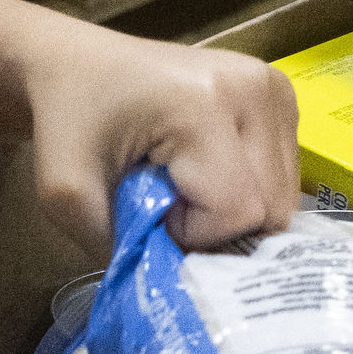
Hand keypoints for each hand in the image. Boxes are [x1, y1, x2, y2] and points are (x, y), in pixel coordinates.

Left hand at [22, 26, 299, 252]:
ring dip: (238, 210)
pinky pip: (284, 173)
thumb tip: (176, 291)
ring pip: (285, 195)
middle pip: (273, 208)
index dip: (196, 233)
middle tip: (171, 206)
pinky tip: (209, 170)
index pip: (238, 210)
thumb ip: (121, 248)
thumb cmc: (68, 123)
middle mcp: (254, 88)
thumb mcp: (67, 195)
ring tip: (188, 185)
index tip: (152, 212)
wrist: (76, 62)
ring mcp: (274, 87)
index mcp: (203, 105)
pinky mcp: (281, 94)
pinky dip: (249, 188)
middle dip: (222, 227)